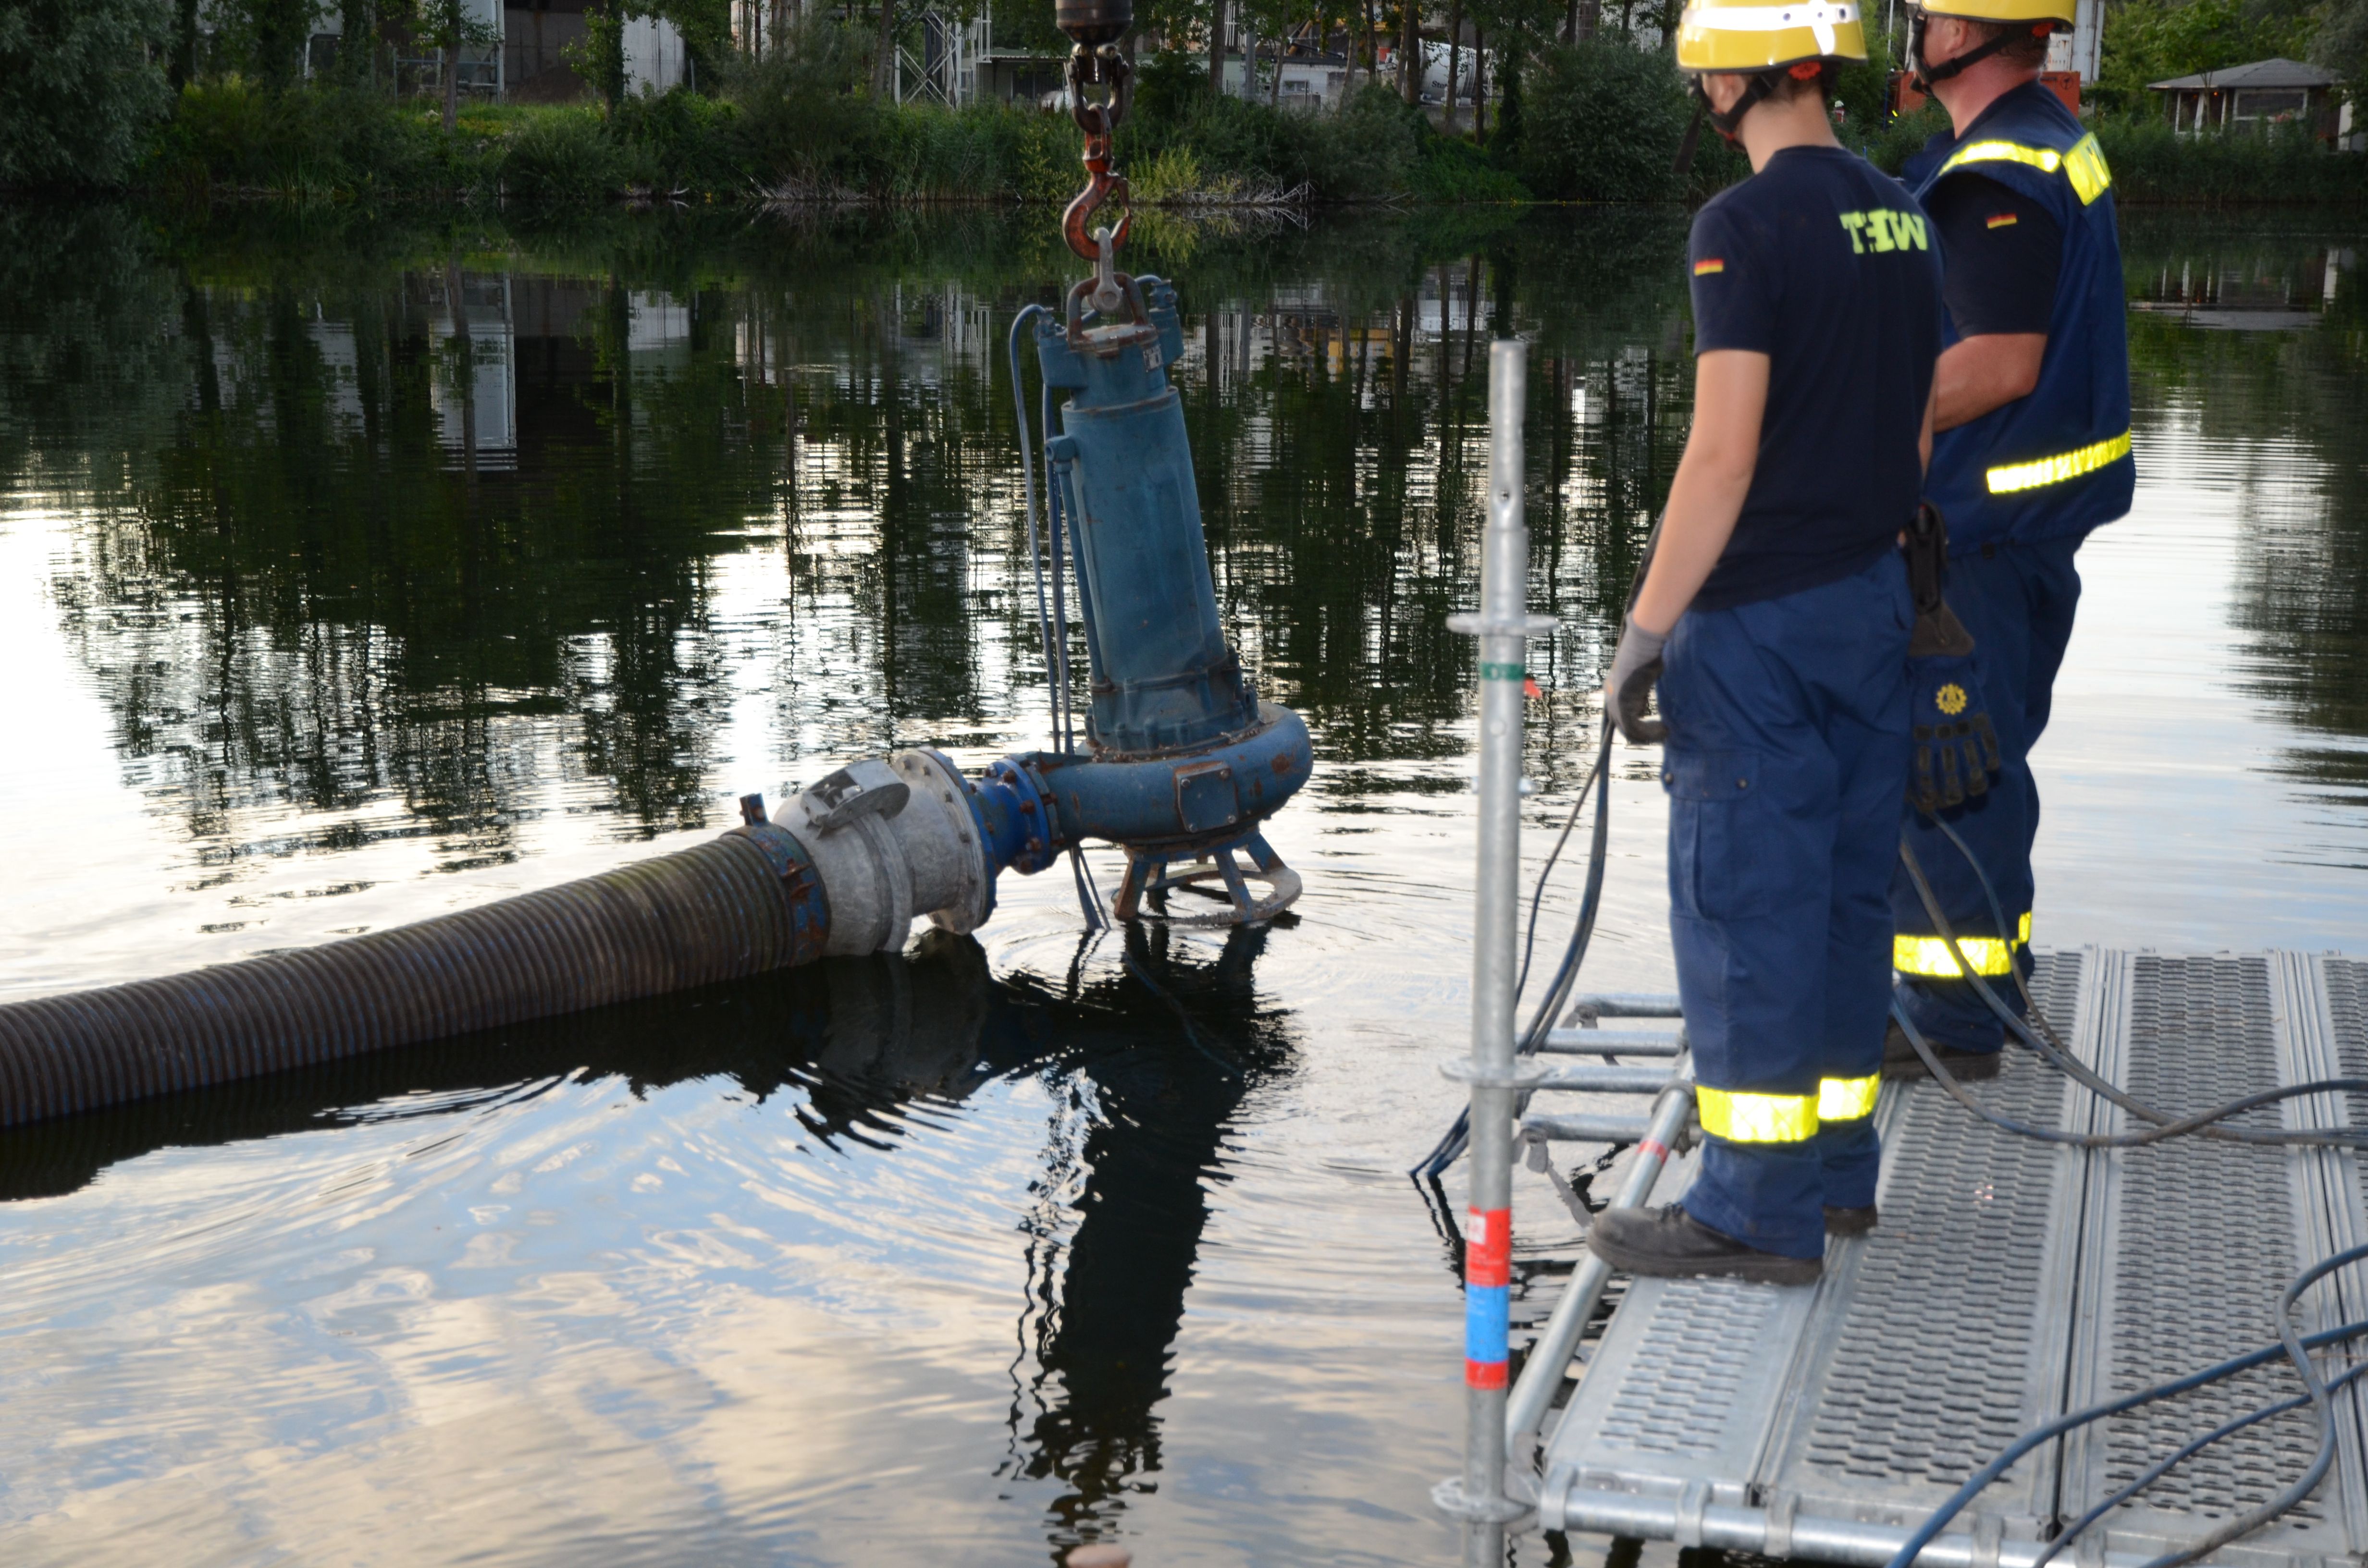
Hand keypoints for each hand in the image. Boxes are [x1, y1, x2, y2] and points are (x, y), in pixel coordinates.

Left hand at [1605, 616, 1668, 743]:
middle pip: (1623, 724)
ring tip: (1665, 732)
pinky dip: (1649, 732)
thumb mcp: (1646, 672)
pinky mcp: (1621, 704)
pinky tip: (1664, 729)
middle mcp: (1610, 695)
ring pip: (1628, 729)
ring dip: (1649, 734)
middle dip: (1644, 733)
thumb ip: (1645, 687)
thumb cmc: (1650, 650)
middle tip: (1663, 732)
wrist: (1644, 642)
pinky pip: (1633, 728)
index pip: (1622, 714)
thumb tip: (1656, 700)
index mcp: (1614, 687)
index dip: (1640, 723)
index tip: (1658, 725)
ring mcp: (1614, 700)